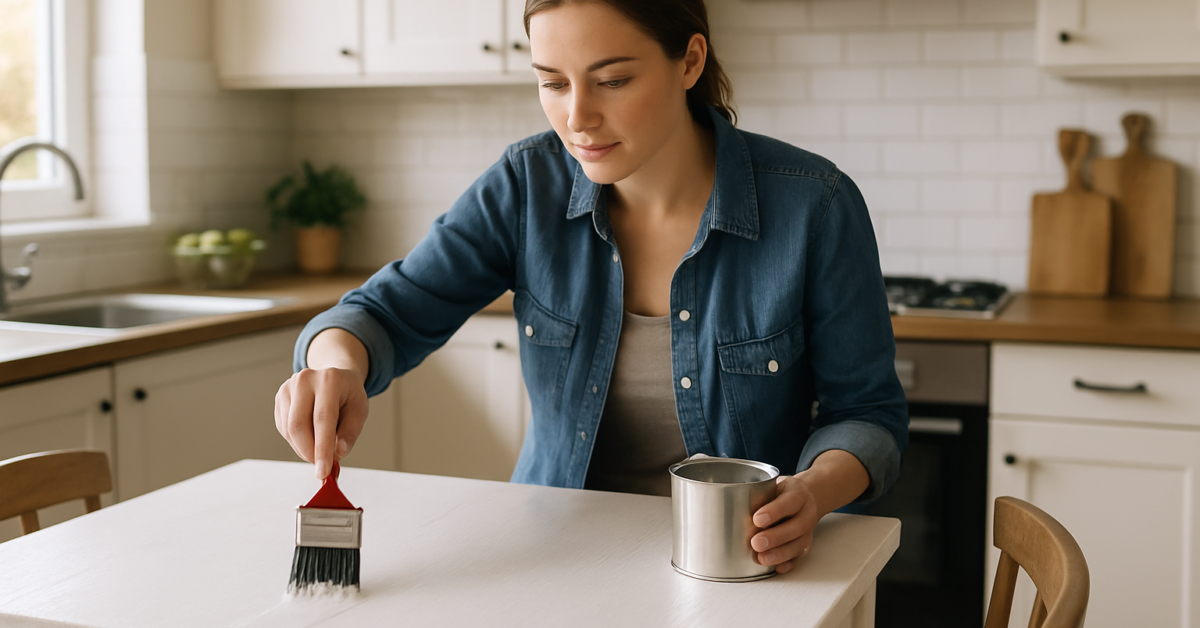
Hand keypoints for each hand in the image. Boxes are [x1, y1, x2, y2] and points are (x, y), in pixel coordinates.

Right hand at [274, 366, 368, 479]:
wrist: (335, 376)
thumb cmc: (348, 394)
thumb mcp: (359, 411)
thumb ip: (350, 433)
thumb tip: (338, 454)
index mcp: (329, 380)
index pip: (323, 419)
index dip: (322, 448)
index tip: (323, 471)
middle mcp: (305, 380)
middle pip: (299, 425)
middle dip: (309, 452)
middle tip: (322, 466)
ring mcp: (289, 387)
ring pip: (288, 429)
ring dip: (303, 448)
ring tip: (320, 449)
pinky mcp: (280, 397)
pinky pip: (284, 428)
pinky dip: (296, 441)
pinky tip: (310, 436)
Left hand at [748, 449, 870, 573]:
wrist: (807, 497)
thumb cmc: (783, 492)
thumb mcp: (773, 484)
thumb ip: (758, 494)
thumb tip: (729, 507)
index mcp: (797, 493)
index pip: (789, 501)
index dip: (774, 511)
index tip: (757, 519)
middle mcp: (806, 512)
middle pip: (796, 526)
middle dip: (775, 537)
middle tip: (756, 543)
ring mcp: (808, 529)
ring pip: (799, 544)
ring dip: (780, 554)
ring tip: (763, 558)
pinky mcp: (806, 543)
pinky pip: (800, 555)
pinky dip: (789, 563)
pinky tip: (778, 568)